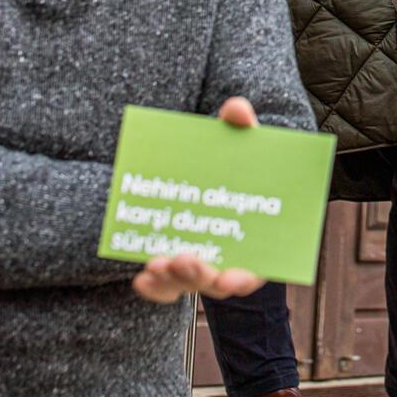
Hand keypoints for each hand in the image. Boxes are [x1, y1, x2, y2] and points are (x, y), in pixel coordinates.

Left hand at [130, 96, 262, 303]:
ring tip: (157, 263)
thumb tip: (236, 109)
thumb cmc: (236, 166)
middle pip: (216, 281)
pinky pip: (165, 286)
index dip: (243, 278)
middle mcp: (229, 262)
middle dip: (200, 275)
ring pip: (186, 285)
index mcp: (255, 241)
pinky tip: (141, 279)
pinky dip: (154, 286)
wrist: (214, 177)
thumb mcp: (241, 147)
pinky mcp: (173, 270)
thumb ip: (241, 130)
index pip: (255, 270)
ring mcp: (199, 268)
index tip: (231, 279)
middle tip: (185, 259)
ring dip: (172, 280)